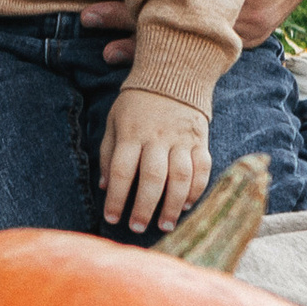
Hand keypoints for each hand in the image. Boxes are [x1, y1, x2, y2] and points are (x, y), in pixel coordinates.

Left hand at [79, 0, 306, 61]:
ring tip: (103, 50)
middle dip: (127, 18)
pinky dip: (177, 54)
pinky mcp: (254, 35)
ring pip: (191, 40)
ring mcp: (256, 25)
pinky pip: (210, 51)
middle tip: (86, 16)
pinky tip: (142, 59)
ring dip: (145, 43)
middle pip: (178, 17)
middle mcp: (252, 1)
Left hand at [99, 87, 211, 236]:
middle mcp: (157, 138)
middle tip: (137, 228)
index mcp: (131, 133)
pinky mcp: (200, 141)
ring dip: (173, 205)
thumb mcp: (114, 122)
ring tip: (165, 225)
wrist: (172, 77)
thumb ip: (108, 153)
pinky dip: (196, 190)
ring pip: (180, 177)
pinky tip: (187, 205)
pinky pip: (202, 169)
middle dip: (144, 207)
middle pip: (152, 178)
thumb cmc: (136, 105)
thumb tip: (104, 186)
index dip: (116, 197)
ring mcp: (181, 140)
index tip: (111, 218)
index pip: (121, 170)